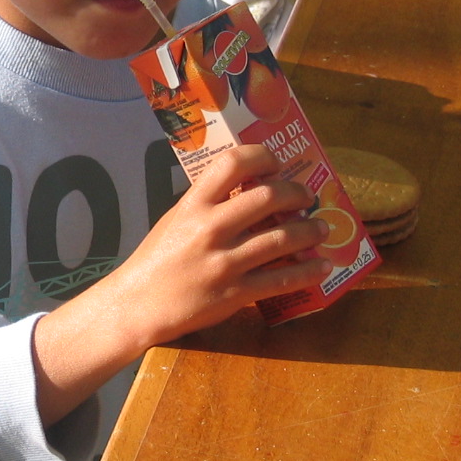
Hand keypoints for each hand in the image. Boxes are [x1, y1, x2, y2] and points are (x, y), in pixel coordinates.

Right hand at [32, 145, 328, 424]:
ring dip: (310, 231)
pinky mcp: (235, 293)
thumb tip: (249, 189)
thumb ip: (209, 204)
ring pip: (282, 239)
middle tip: (306, 197)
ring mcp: (225, 263)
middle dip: (296, 194)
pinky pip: (281, 280)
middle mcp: (210, 229)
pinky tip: (322, 265)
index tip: (276, 163)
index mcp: (193, 205)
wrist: (137, 304)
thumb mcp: (176, 220)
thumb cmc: (157, 259)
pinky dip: (308, 271)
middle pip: (267, 197)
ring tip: (321, 228)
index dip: (262, 156)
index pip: (232, 163)